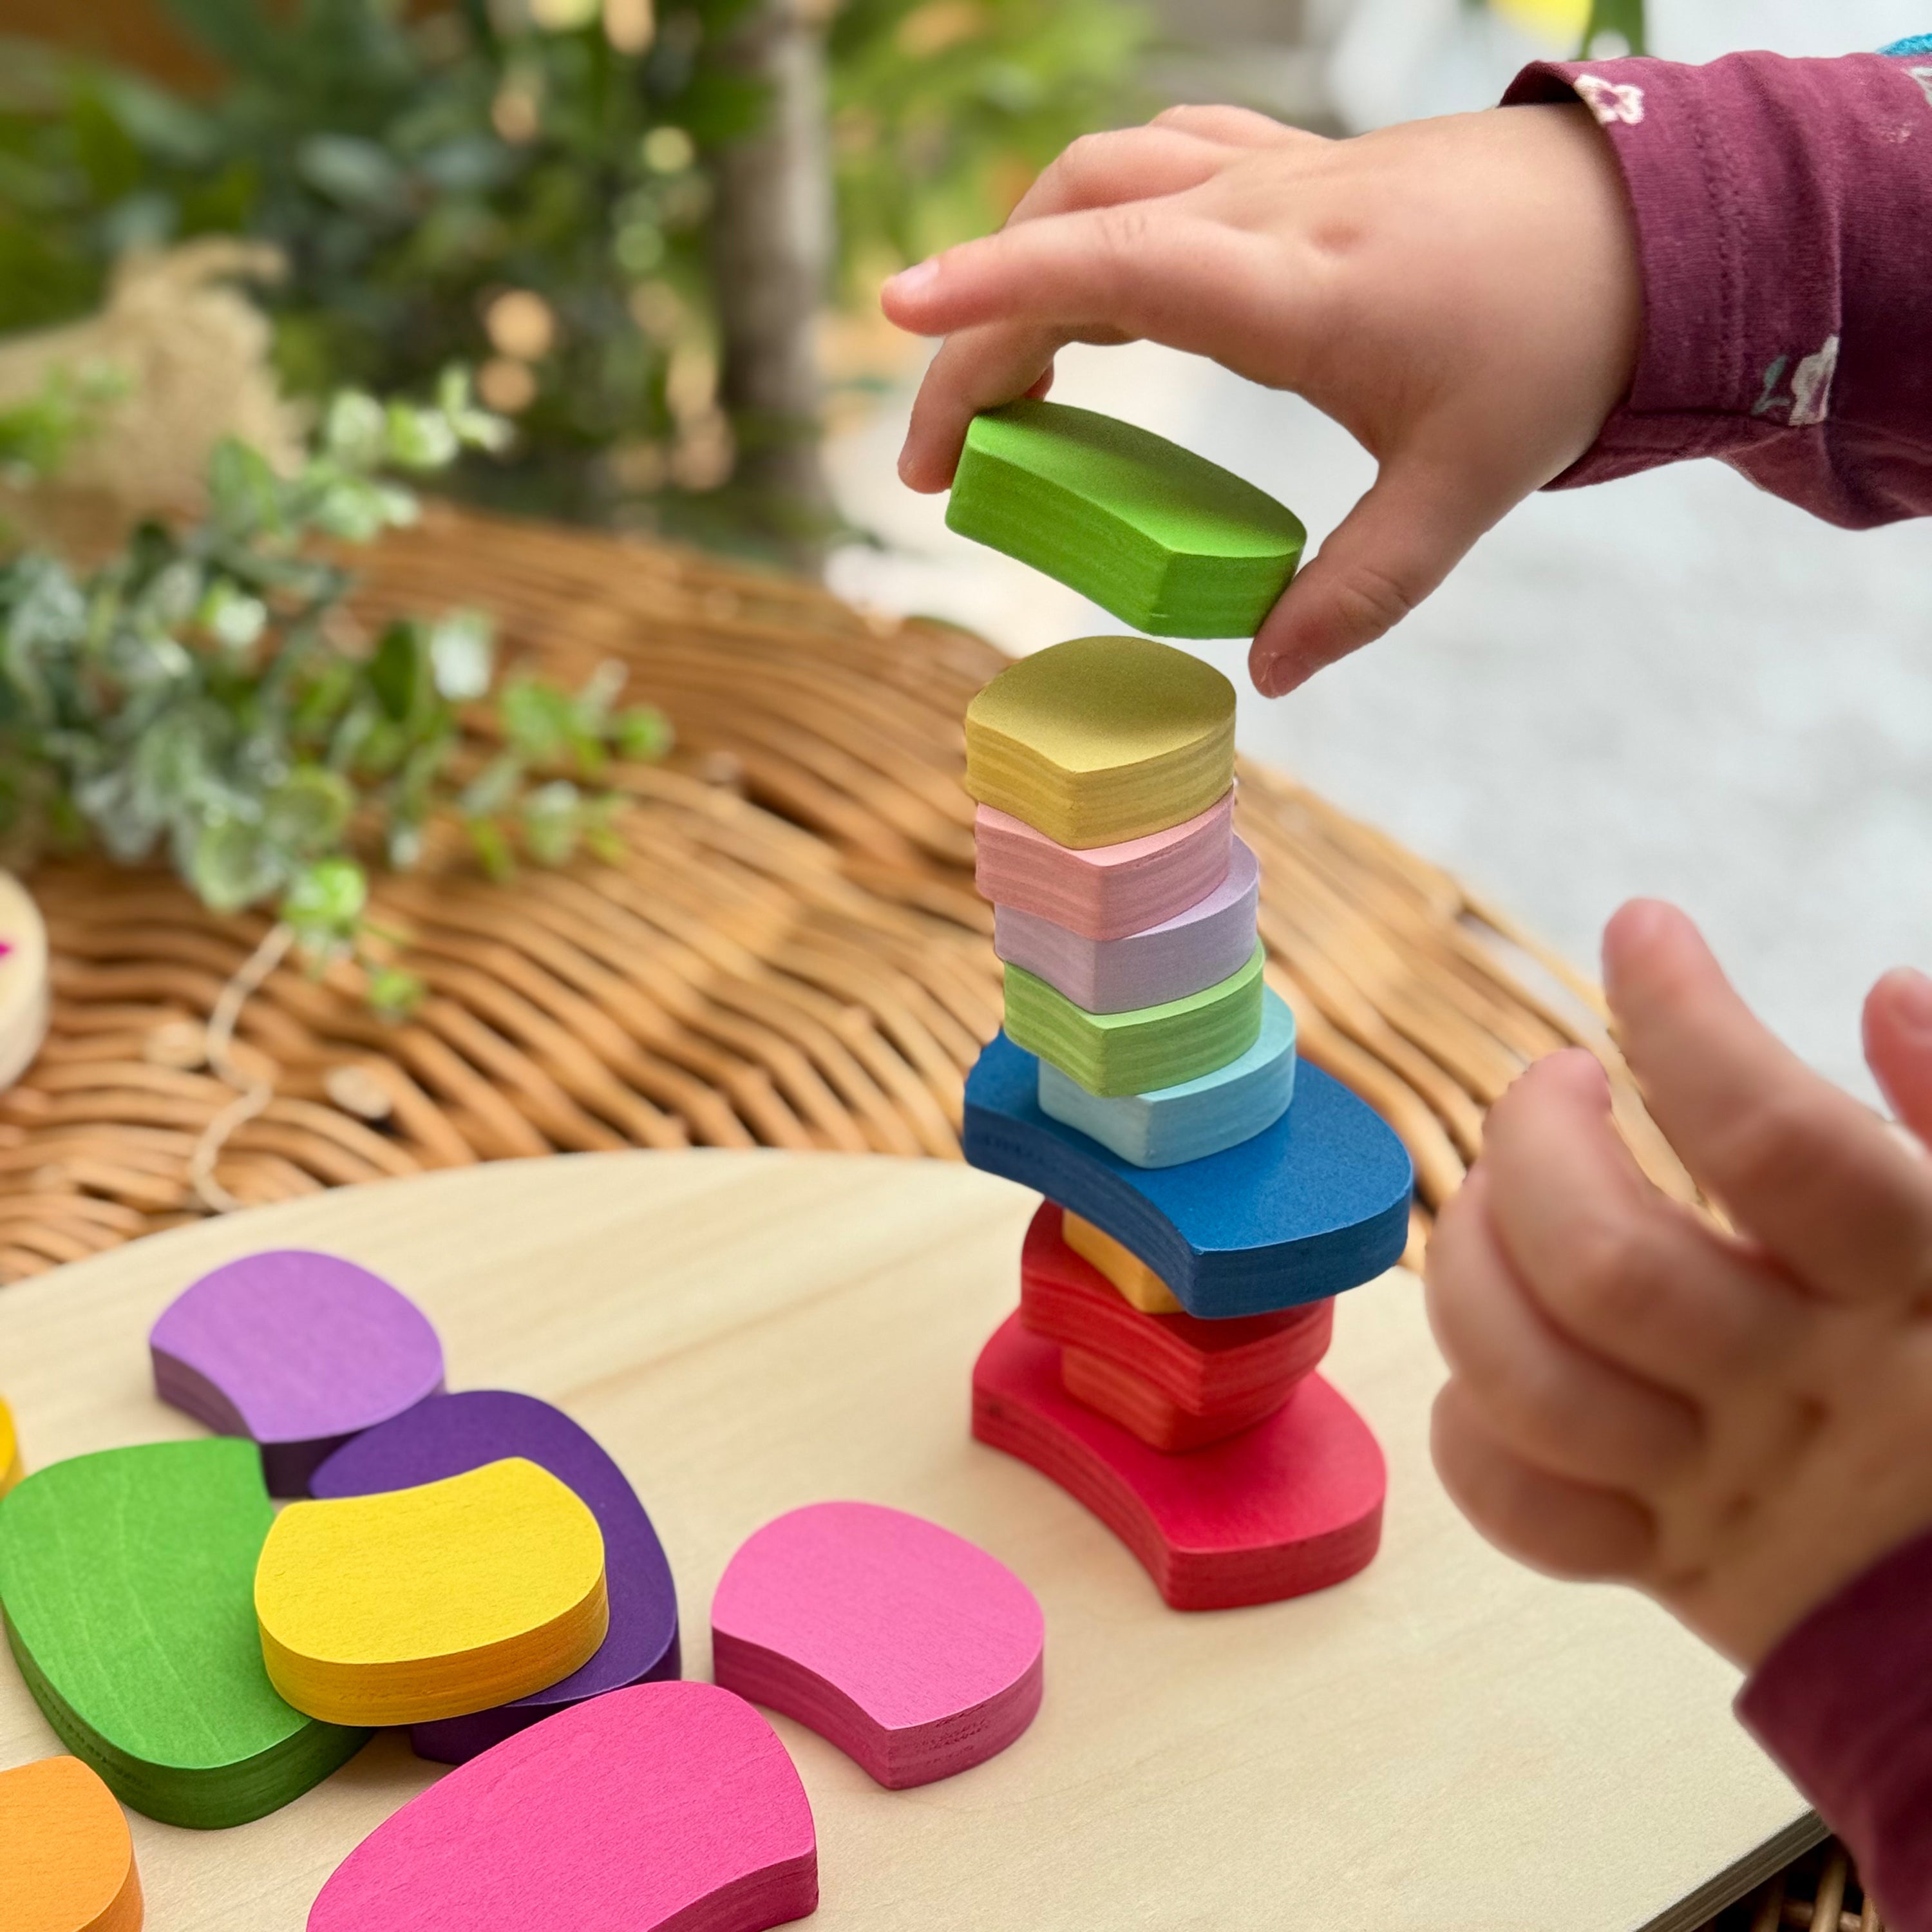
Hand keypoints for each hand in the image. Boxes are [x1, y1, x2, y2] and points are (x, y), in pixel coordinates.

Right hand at [880, 102, 1640, 695]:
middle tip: (941, 467)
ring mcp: (1275, 172)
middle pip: (1073, 230)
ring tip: (997, 388)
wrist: (1646, 230)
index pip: (1110, 260)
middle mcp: (1267, 207)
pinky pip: (1155, 167)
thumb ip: (1360, 592)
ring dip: (1022, 266)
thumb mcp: (1463, 491)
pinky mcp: (1288, 168)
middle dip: (976, 332)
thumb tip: (1268, 678)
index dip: (994, 288)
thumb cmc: (1554, 349)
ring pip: (1102, 180)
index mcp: (1295, 284)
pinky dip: (1087, 224)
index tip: (897, 318)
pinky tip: (1084, 293)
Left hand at [1425, 900, 1931, 1667]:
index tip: (1642, 930)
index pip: (1771, 1136)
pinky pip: (1518, 1501)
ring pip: (1532, 1380)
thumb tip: (1883, 993)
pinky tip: (1502, 1357)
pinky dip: (1475, 1420)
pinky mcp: (1662, 1562)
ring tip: (1501, 1201)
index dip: (1683, 1014)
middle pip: (1608, 1263)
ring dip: (1475, 1266)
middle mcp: (1803, 1392)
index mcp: (1913, 1294)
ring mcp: (1718, 1489)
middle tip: (1558, 1083)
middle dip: (1536, 1144)